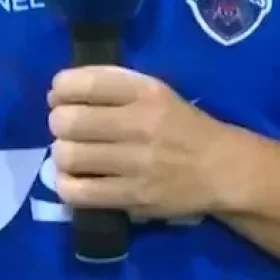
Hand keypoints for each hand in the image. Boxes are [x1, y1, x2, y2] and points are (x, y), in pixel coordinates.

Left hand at [47, 66, 227, 220]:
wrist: (222, 169)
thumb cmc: (181, 124)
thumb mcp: (155, 90)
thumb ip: (113, 84)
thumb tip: (59, 92)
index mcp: (145, 91)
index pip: (85, 83)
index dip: (60, 89)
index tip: (59, 97)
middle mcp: (141, 124)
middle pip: (69, 121)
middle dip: (58, 123)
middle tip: (66, 128)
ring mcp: (138, 163)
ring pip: (69, 156)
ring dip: (61, 154)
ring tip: (71, 154)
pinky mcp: (135, 197)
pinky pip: (80, 192)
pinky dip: (65, 185)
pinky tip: (73, 179)